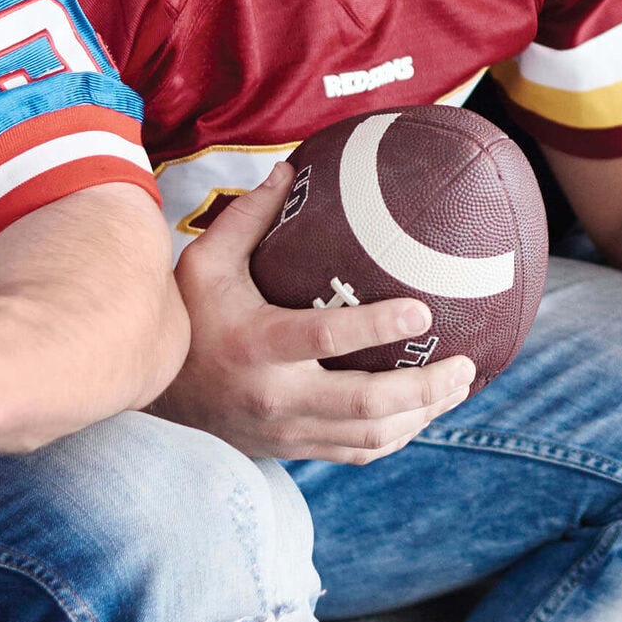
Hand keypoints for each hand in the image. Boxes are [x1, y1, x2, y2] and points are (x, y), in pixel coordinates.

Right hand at [163, 164, 475, 461]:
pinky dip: (396, 438)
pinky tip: (422, 415)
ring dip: (422, 415)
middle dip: (425, 388)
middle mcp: (277, 395)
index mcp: (259, 345)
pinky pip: (356, 453)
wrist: (157, 395)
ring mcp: (287, 430)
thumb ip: (248, 218)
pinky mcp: (292, 449)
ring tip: (459, 387)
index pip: (326, 338)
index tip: (423, 311)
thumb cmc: (186, 317)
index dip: (378, 326)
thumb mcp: (204, 262)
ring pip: (369, 436)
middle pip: (365, 403)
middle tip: (465, 363)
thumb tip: (290, 169)